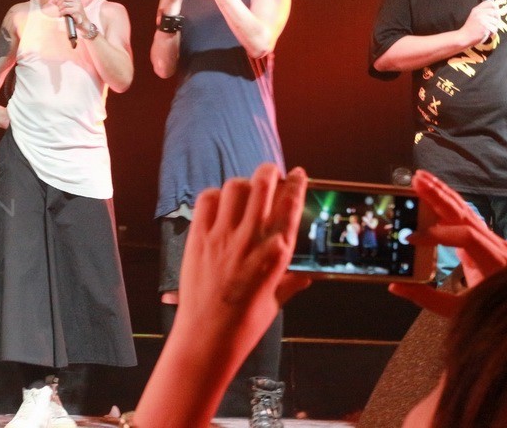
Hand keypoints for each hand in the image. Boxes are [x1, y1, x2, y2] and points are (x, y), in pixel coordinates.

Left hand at [53, 0, 85, 24]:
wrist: (84, 23)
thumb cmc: (76, 15)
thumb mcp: (71, 6)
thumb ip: (65, 2)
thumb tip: (54, 0)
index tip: (57, 1)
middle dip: (58, 3)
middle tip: (58, 8)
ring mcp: (78, 5)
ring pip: (63, 3)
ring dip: (59, 9)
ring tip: (60, 12)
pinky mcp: (77, 11)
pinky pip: (65, 10)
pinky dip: (61, 13)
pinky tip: (61, 15)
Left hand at [177, 166, 309, 344]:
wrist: (208, 336)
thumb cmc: (244, 324)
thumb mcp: (274, 302)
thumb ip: (290, 283)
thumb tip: (307, 277)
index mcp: (277, 253)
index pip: (291, 205)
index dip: (296, 183)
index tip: (298, 173)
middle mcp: (252, 238)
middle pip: (263, 184)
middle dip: (269, 171)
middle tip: (270, 171)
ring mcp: (223, 235)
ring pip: (235, 187)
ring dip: (242, 184)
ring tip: (244, 191)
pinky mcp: (199, 237)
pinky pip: (207, 200)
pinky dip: (215, 196)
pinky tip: (218, 204)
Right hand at [388, 170, 506, 316]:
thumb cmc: (497, 315)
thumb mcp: (460, 311)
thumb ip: (427, 298)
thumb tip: (396, 287)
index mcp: (495, 262)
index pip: (465, 236)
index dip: (437, 233)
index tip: (412, 239)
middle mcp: (498, 247)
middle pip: (466, 214)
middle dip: (439, 196)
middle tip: (416, 180)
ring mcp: (496, 242)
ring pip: (467, 211)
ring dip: (443, 193)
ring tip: (422, 178)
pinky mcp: (489, 242)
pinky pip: (469, 217)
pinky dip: (451, 204)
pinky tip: (438, 193)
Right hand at [461, 0, 502, 46]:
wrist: (464, 37)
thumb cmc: (470, 29)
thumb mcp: (474, 17)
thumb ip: (483, 12)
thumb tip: (497, 11)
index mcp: (476, 9)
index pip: (490, 2)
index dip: (495, 6)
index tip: (496, 11)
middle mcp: (479, 13)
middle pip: (496, 12)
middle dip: (497, 19)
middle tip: (492, 24)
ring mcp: (482, 19)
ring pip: (497, 22)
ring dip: (494, 27)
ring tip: (487, 29)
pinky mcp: (485, 27)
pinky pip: (495, 29)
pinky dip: (492, 33)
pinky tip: (486, 33)